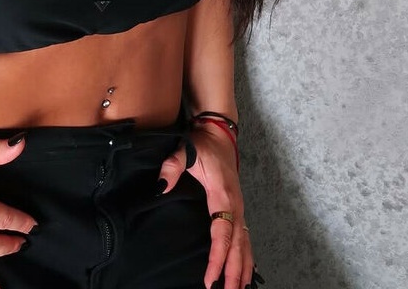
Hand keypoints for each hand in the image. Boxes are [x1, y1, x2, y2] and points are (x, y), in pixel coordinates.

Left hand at [156, 123, 255, 288]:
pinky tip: (245, 272)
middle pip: (237, 245)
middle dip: (233, 272)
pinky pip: (245, 237)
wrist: (219, 133)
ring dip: (242, 268)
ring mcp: (239, 207)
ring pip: (245, 244)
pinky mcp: (237, 208)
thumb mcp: (185, 150)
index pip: (222, 234)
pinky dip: (246, 257)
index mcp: (223, 196)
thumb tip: (161, 187)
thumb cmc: (202, 144)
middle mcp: (235, 205)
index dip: (217, 258)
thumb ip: (172, 166)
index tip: (210, 279)